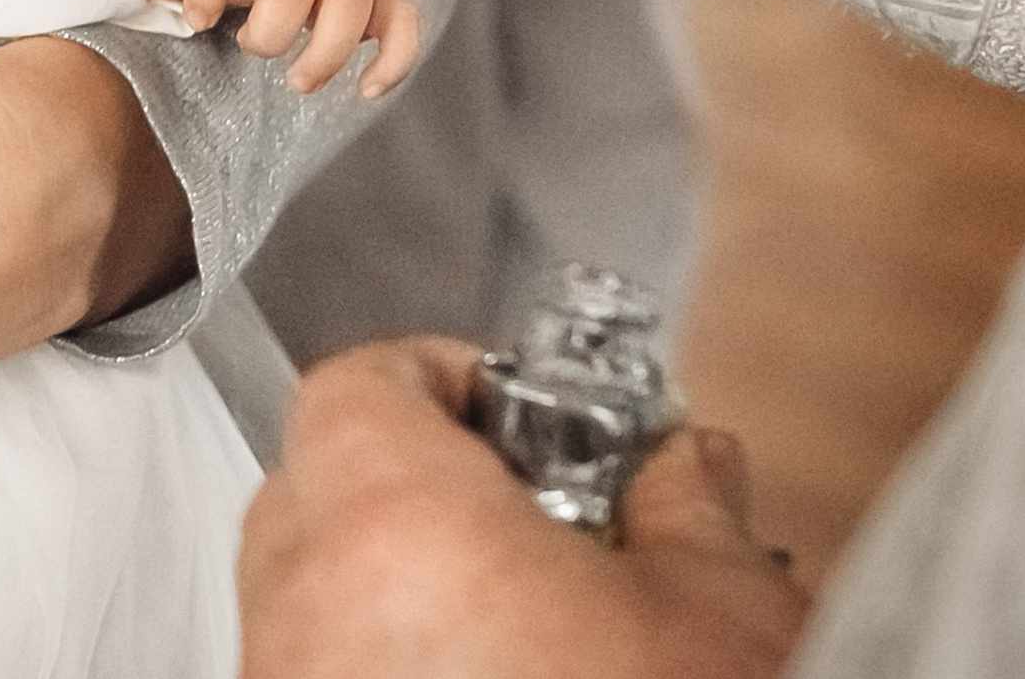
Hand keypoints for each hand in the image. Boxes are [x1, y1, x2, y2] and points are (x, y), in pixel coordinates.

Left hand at [240, 338, 808, 678]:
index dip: (440, 376)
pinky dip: (382, 666)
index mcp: (389, 521)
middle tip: (533, 514)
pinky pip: (316, 677)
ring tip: (528, 628)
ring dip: (400, 587)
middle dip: (420, 483)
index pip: (359, 384)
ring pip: (311, 597)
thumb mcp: (721, 626)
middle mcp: (303, 609)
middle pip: (318, 484)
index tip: (516, 403)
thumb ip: (695, 514)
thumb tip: (690, 466)